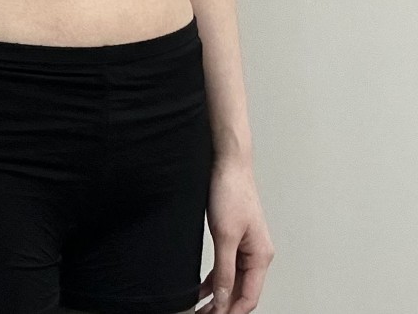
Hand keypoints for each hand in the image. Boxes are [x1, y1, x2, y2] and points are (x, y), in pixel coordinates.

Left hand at [197, 159, 274, 312]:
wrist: (228, 164)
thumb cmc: (232, 191)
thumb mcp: (225, 235)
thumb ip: (225, 269)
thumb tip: (223, 298)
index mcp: (261, 255)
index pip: (249, 296)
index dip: (231, 312)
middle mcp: (256, 253)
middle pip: (242, 291)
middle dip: (224, 306)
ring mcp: (246, 245)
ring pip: (234, 280)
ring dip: (219, 295)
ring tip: (201, 308)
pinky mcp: (234, 237)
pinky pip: (227, 266)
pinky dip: (216, 279)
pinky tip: (203, 288)